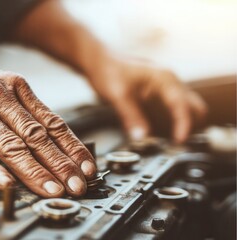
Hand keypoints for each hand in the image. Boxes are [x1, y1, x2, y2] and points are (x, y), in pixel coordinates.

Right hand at [0, 61, 95, 196]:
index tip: (87, 168)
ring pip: (11, 145)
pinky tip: (5, 183)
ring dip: (34, 170)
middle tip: (78, 186)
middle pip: (37, 136)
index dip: (72, 148)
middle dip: (61, 164)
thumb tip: (47, 139)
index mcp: (16, 89)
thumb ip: (20, 111)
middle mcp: (0, 98)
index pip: (52, 122)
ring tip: (52, 189)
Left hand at [87, 58, 206, 142]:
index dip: (183, 125)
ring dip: (185, 123)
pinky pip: (175, 106)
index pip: (182, 105)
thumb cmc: (107, 71)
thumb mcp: (117, 96)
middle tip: (179, 144)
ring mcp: (166, 85)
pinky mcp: (159, 90)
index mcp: (164, 78)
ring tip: (172, 142)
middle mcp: (169, 80)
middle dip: (193, 125)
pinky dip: (175, 120)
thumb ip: (131, 116)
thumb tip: (141, 137)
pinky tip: (163, 131)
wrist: (98, 60)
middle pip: (195, 105)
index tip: (178, 141)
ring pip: (188, 106)